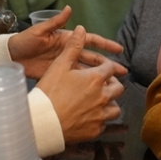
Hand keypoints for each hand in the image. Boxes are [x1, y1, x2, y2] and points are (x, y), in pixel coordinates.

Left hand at [8, 5, 125, 79]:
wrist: (10, 57)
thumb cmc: (24, 41)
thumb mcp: (40, 31)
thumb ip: (55, 22)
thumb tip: (69, 8)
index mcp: (67, 39)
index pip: (90, 40)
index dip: (105, 44)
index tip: (119, 49)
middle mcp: (69, 52)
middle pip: (93, 58)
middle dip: (107, 64)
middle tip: (122, 71)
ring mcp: (64, 65)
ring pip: (86, 70)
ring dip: (99, 76)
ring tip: (113, 83)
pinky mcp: (58, 75)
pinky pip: (75, 80)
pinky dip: (85, 84)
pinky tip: (94, 91)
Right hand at [35, 25, 124, 142]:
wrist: (42, 122)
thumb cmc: (49, 91)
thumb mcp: (59, 65)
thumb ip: (73, 47)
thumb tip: (81, 28)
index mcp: (95, 79)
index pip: (109, 68)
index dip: (106, 66)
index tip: (101, 68)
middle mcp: (102, 97)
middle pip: (118, 88)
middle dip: (113, 84)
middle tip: (103, 85)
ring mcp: (100, 115)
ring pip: (115, 109)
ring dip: (110, 104)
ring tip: (100, 102)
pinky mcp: (95, 131)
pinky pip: (105, 125)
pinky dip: (101, 121)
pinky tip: (93, 118)